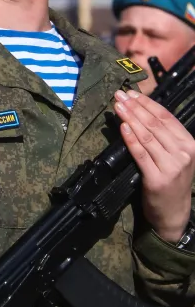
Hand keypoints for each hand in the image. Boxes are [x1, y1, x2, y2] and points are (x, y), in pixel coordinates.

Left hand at [117, 89, 194, 243]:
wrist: (174, 212)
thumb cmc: (172, 181)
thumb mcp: (175, 156)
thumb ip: (164, 137)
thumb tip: (142, 112)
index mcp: (190, 144)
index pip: (167, 118)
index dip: (148, 103)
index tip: (132, 93)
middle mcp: (184, 153)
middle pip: (155, 124)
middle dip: (136, 107)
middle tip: (119, 95)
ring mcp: (172, 166)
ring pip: (147, 136)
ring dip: (130, 119)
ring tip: (118, 107)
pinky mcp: (157, 178)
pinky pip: (141, 154)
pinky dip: (130, 139)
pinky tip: (122, 128)